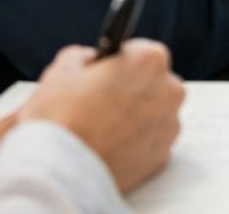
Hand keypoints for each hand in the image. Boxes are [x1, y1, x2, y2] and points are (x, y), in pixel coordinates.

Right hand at [18, 41, 184, 193]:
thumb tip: (87, 59)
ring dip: (134, 117)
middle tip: (98, 105)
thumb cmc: (59, 120)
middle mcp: (170, 90)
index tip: (103, 74)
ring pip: (154, 113)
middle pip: (151, 82)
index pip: (138, 52)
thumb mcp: (60, 72)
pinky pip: (151, 141)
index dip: (117, 63)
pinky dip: (135, 143)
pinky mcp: (163, 155)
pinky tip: (109, 147)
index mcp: (149, 61)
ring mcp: (170, 124)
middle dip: (129, 90)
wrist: (59, 174)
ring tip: (100, 130)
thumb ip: (80, 57)